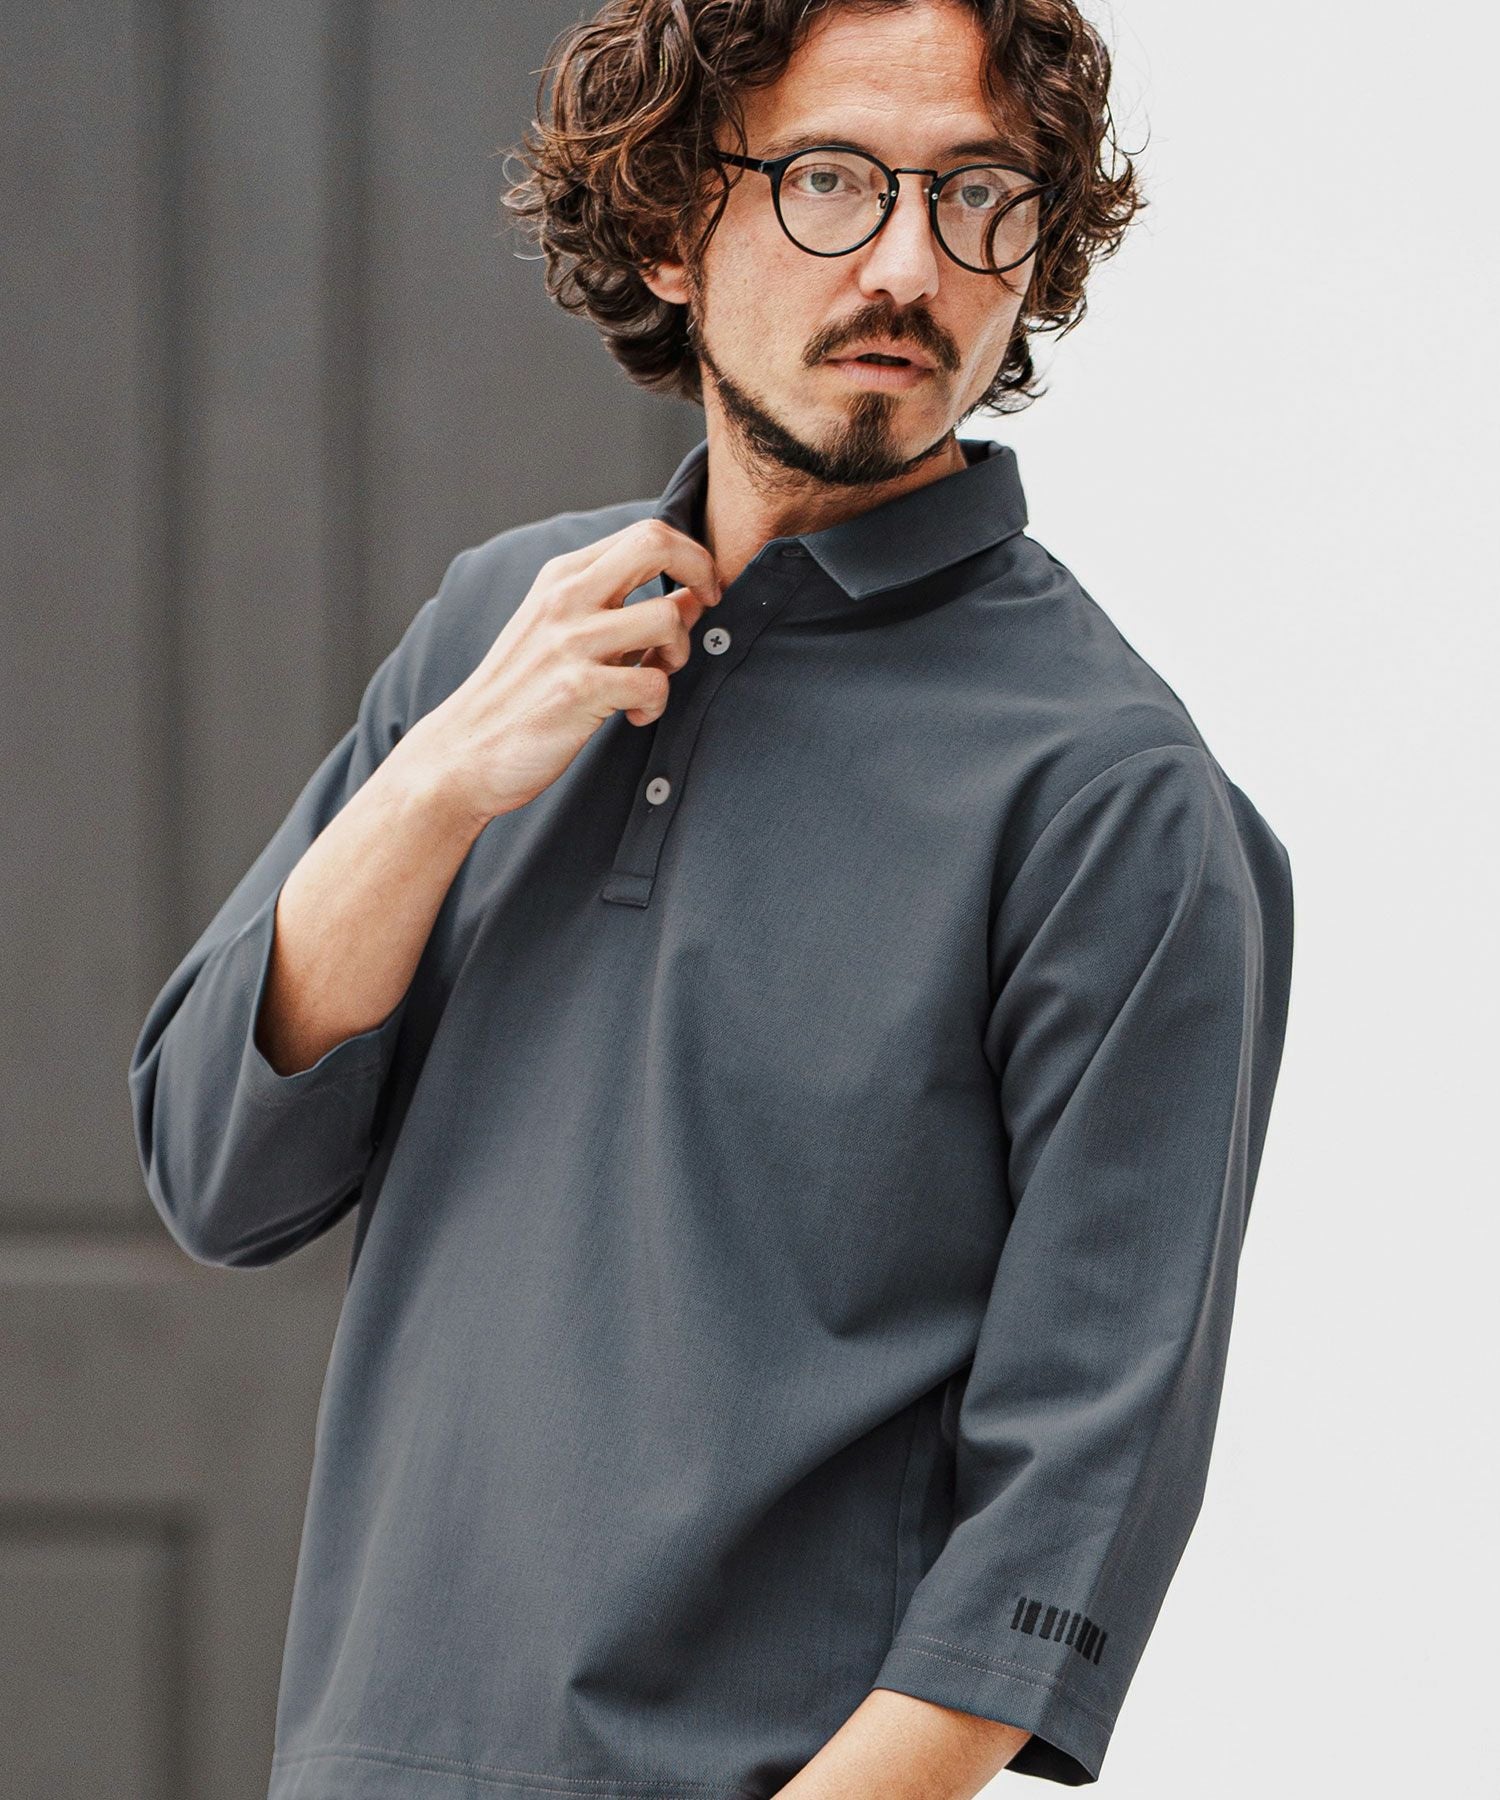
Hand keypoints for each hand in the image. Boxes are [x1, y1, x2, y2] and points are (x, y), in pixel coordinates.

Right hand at [404, 517, 720, 823]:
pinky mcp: (578, 690)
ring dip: (678, 653)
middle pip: (657, 544)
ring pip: (667, 617)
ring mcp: (570, 642)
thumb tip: (693, 596)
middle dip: (701, 572)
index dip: (691, 556)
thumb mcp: (563, 634)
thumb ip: (622, 610)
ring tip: (654, 677)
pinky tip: (634, 716)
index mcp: (561, 577)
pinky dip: (656, 704)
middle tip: (705, 608)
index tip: (700, 590)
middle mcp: (564, 598)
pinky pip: (654, 683)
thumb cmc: (521, 694)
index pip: (644, 531)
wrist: (464, 753)